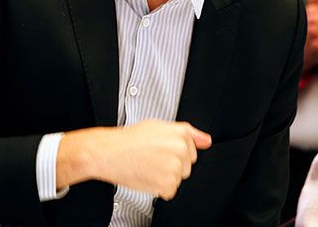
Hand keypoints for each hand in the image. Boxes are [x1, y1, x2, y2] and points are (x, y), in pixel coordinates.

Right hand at [58, 120, 211, 199]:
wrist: (109, 152)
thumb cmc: (130, 139)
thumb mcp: (159, 126)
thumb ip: (188, 133)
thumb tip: (207, 141)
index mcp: (181, 133)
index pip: (191, 150)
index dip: (174, 151)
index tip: (160, 150)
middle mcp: (181, 149)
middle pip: (187, 166)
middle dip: (172, 164)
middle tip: (152, 157)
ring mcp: (175, 167)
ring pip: (178, 179)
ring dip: (165, 176)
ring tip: (147, 165)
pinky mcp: (167, 184)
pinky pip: (170, 190)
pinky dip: (159, 188)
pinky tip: (146, 175)